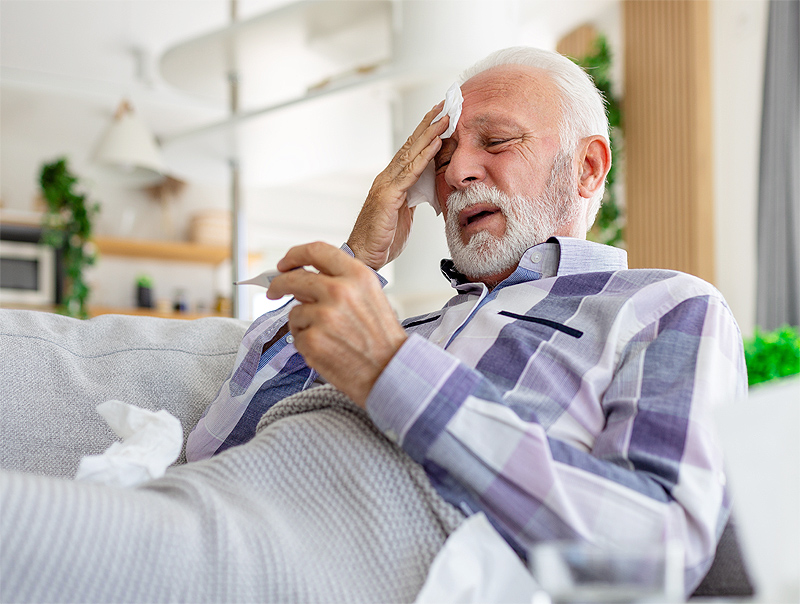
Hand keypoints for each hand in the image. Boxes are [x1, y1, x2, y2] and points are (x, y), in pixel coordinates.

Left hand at [266, 242, 407, 407]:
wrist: (391, 371)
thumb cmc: (382, 338)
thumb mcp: (370, 297)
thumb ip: (340, 283)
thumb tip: (306, 282)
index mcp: (357, 276)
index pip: (317, 251)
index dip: (295, 255)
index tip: (285, 263)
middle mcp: (340, 291)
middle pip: (295, 278)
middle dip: (279, 285)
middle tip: (274, 292)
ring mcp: (324, 315)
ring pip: (295, 312)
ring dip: (303, 324)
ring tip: (329, 337)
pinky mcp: (312, 339)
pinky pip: (297, 336)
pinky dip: (307, 344)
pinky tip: (327, 350)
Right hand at [346, 103, 448, 270]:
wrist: (364, 257)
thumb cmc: (383, 239)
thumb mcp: (405, 214)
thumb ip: (414, 198)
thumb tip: (428, 188)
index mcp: (391, 182)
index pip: (411, 152)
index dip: (426, 134)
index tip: (441, 117)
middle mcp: (387, 178)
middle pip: (411, 146)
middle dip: (429, 124)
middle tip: (445, 105)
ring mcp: (386, 185)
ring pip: (411, 154)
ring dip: (429, 134)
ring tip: (445, 118)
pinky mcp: (387, 196)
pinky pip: (409, 173)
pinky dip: (424, 157)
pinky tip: (436, 144)